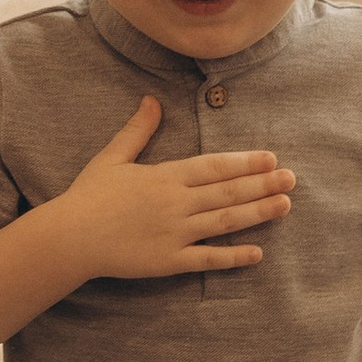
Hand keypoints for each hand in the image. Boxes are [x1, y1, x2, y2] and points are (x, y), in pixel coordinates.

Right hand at [57, 94, 295, 280]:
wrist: (69, 238)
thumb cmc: (88, 196)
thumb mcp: (112, 157)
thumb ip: (137, 130)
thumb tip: (152, 100)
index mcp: (164, 176)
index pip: (214, 166)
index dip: (244, 162)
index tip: (270, 158)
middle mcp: (175, 203)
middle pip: (227, 191)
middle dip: (262, 184)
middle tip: (292, 179)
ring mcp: (174, 233)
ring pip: (224, 221)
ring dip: (257, 213)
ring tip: (284, 205)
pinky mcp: (168, 261)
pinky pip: (207, 259)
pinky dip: (233, 256)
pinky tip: (257, 254)